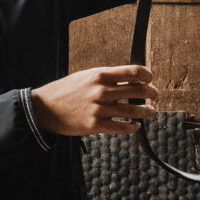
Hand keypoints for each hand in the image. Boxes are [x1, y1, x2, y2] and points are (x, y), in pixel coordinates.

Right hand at [29, 65, 157, 137]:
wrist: (45, 109)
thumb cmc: (67, 91)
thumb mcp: (86, 76)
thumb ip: (107, 77)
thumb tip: (131, 78)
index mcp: (100, 75)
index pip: (134, 72)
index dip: (147, 75)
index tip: (149, 78)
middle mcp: (102, 91)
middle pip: (139, 90)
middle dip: (151, 93)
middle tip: (154, 94)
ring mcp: (99, 109)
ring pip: (134, 111)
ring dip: (147, 111)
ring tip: (150, 111)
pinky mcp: (96, 125)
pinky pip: (123, 127)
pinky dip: (133, 127)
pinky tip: (136, 126)